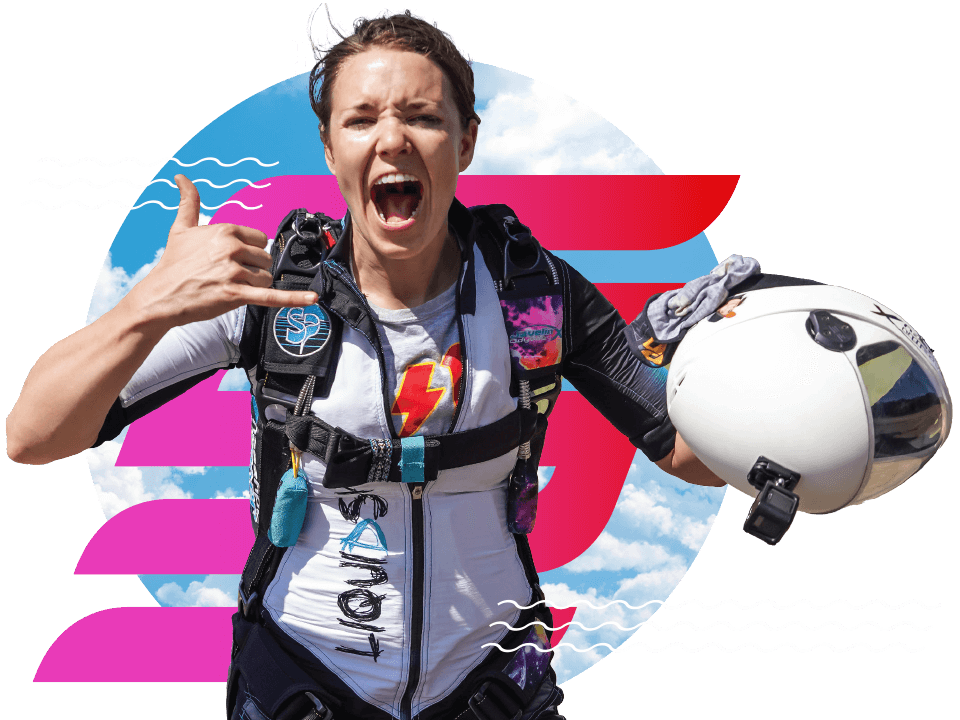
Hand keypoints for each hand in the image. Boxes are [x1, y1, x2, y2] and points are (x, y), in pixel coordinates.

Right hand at [126, 175, 317, 328]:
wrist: (160, 296)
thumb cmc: (173, 264)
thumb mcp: (181, 228)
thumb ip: (188, 201)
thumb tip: (181, 177)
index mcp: (225, 229)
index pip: (261, 239)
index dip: (250, 252)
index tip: (233, 259)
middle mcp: (231, 247)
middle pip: (265, 259)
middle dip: (252, 269)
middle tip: (227, 276)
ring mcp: (234, 271)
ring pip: (266, 278)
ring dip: (253, 286)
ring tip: (228, 287)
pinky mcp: (235, 294)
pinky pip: (271, 296)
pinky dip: (293, 299)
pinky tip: (312, 299)